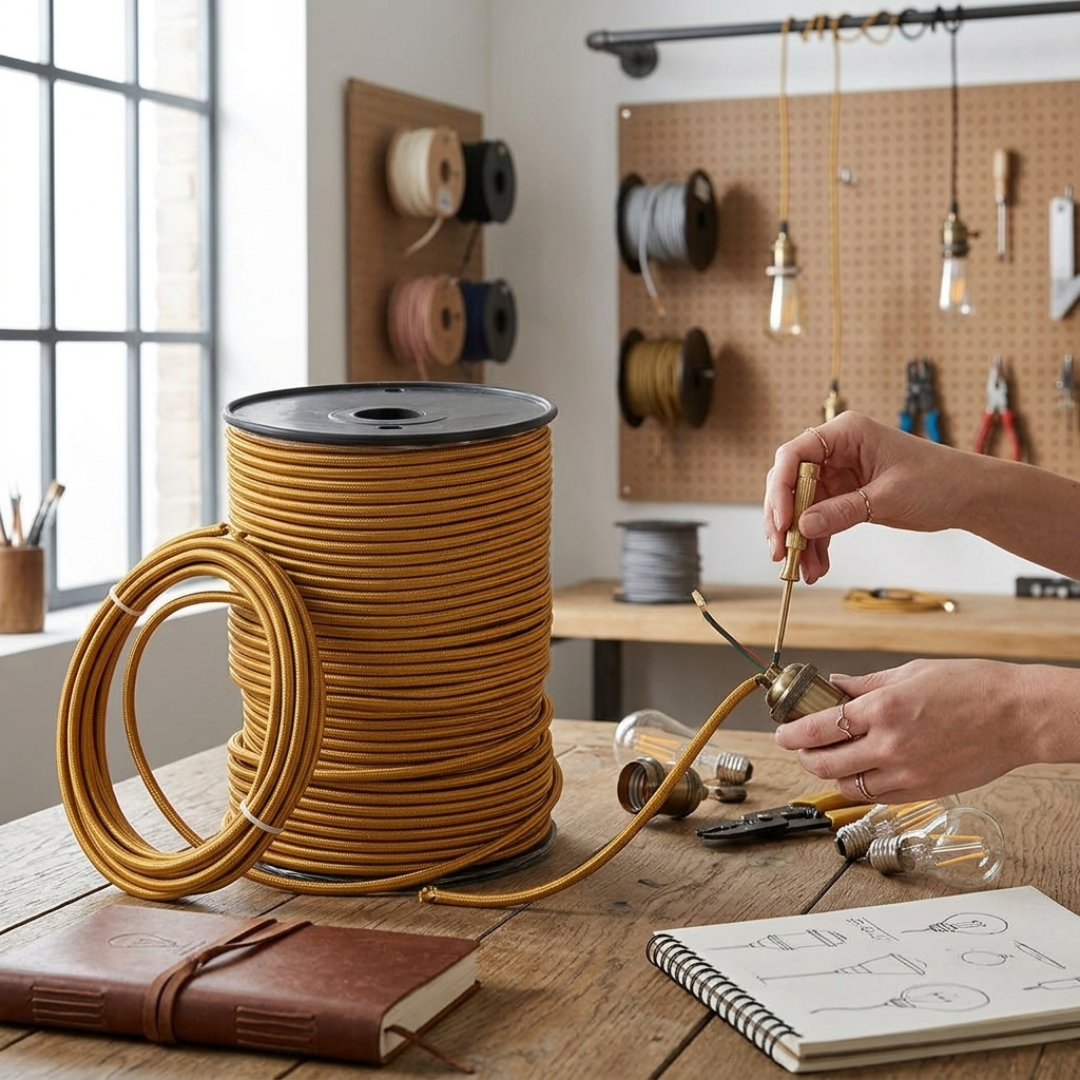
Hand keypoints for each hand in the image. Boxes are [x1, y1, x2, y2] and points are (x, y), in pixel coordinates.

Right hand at [763, 412, 967, 582]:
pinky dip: (816, 545)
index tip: (782, 522)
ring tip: (802, 569)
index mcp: (845, 434)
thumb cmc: (939, 480)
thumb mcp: (889, 496)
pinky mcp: (845, 497)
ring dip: (799, 540)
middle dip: (784, 521)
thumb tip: (803, 527)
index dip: (781, 489)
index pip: (794, 455)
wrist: (969, 496)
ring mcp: (838, 475)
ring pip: (802, 508)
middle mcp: (835, 452)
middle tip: (782, 552)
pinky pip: (820, 522)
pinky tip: (817, 566)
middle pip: (790, 484)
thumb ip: (843, 511)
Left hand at [773, 659, 1053, 801]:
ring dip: (829, 773)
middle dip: (803, 755)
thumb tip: (834, 685)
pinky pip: (876, 797)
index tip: (783, 731)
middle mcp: (890, 745)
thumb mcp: (910, 673)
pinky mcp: (922, 791)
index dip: (792, 732)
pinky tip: (859, 770)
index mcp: (883, 709)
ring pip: (847, 785)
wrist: (1019, 716)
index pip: (820, 727)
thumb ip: (866, 684)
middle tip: (800, 745)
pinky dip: (860, 786)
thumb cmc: (971, 687)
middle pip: (824, 763)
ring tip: (828, 758)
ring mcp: (906, 773)